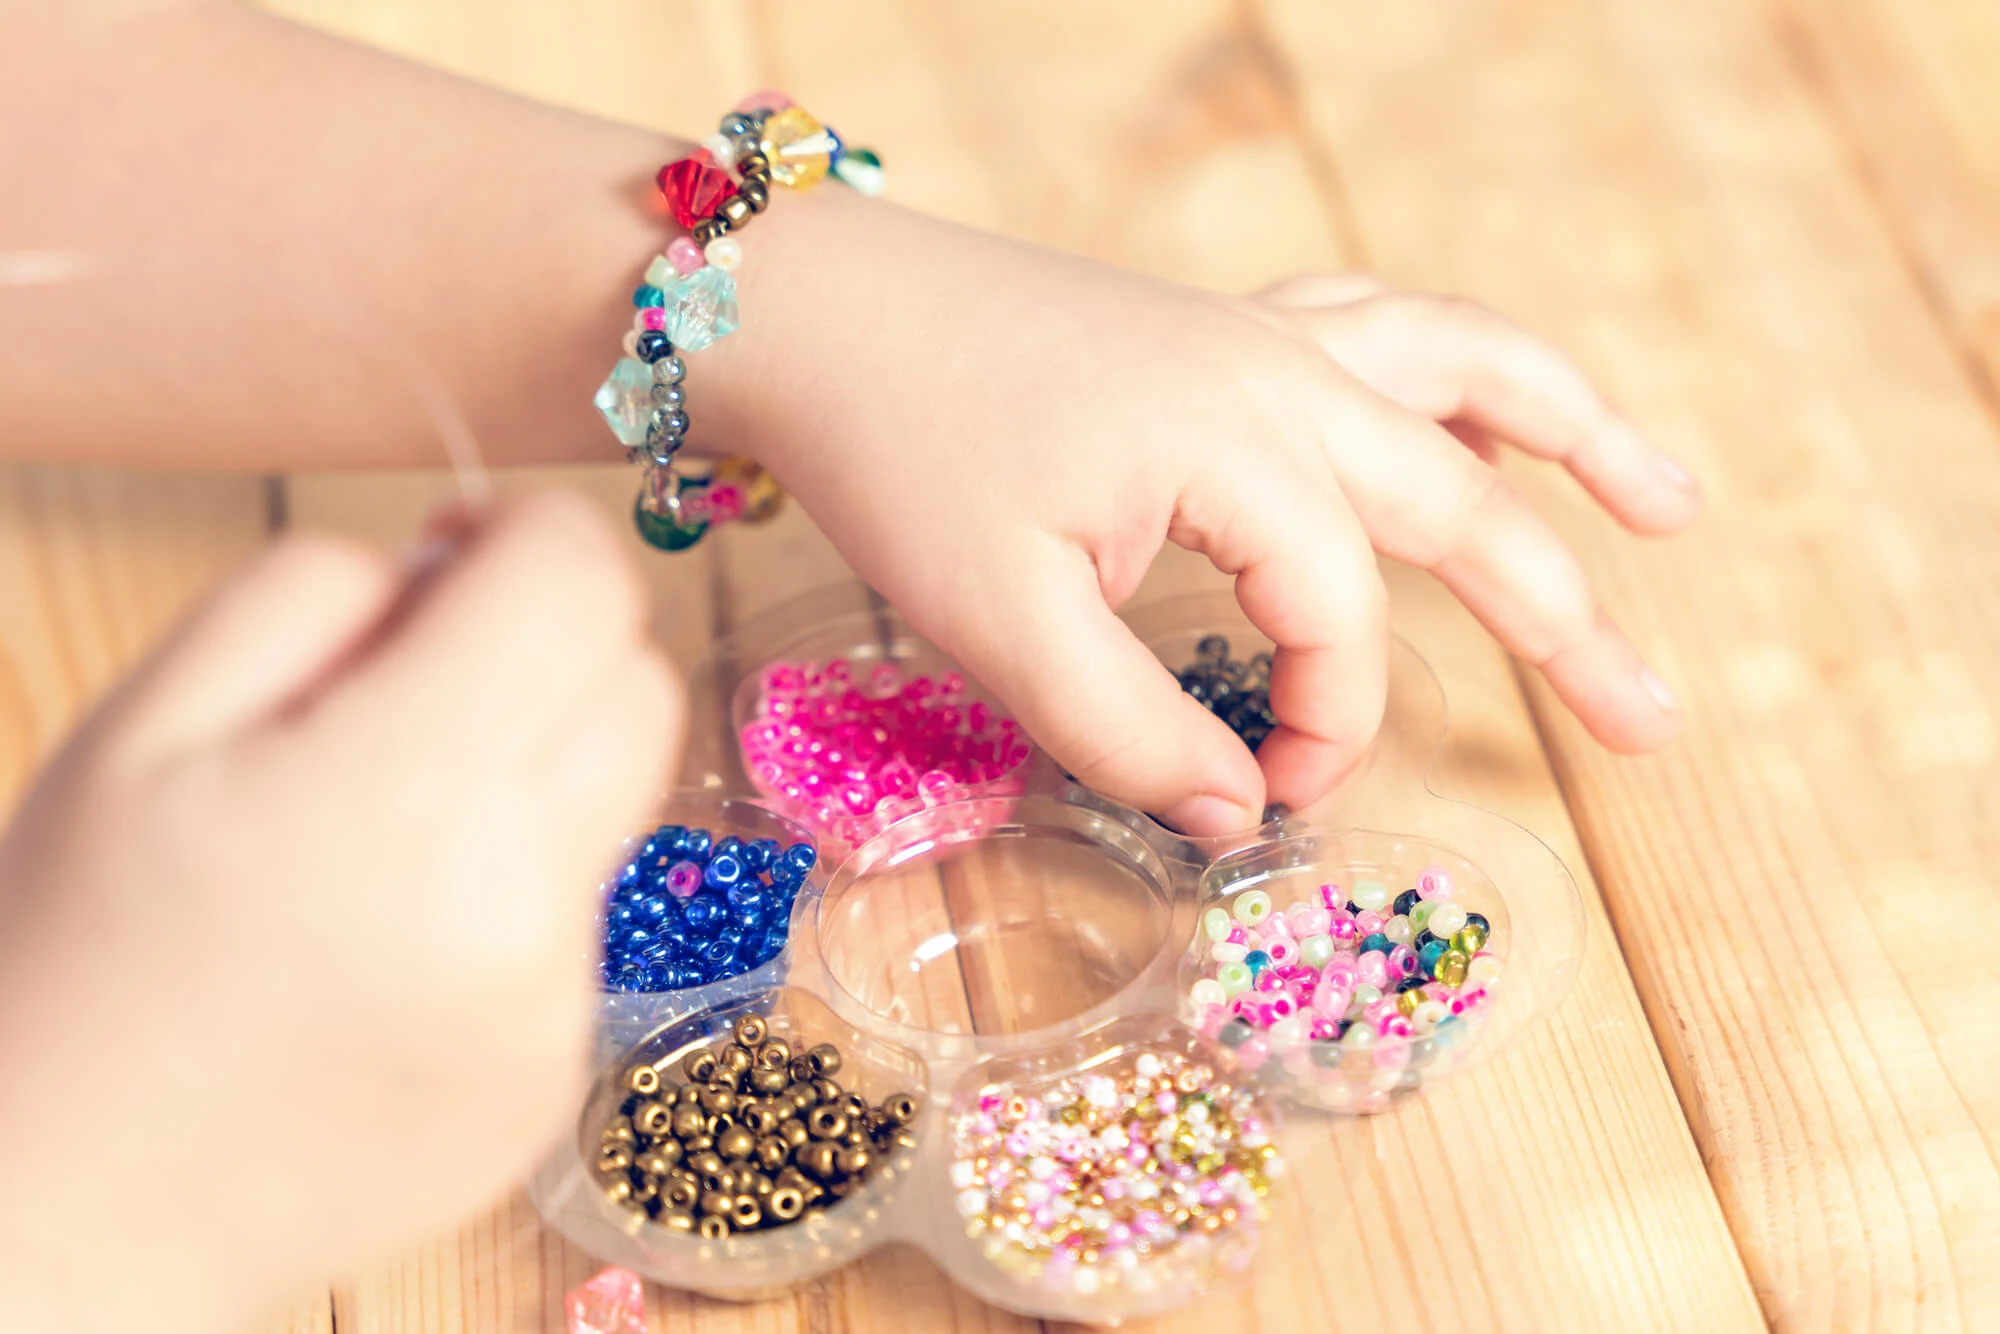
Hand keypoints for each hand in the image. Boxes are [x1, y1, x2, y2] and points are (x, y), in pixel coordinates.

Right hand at [0, 494, 676, 1332]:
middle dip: (557, 645)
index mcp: (403, 792)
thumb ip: (317, 596)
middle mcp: (515, 904)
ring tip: (388, 830)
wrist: (68, 1214)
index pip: (583, 585)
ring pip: (622, 802)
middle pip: (642, 684)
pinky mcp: (558, 1076)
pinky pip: (580, 923)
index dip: (532, 534)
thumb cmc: (75, 955)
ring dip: (539, 771)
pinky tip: (394, 942)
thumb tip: (460, 560)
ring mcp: (551, 1005)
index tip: (463, 555)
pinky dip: (516, 895)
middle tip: (427, 683)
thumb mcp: (145, 725)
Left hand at [710, 192, 1698, 834]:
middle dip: (1568, 621)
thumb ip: (1134, 733)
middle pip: (1464, 504)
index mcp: (1241, 447)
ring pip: (1461, 371)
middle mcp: (1285, 376)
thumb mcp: (1001, 623)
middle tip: (1654, 721)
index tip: (1269, 802)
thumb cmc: (903, 454)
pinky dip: (1461, 373)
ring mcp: (1264, 338)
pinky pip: (1383, 333)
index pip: (1340, 624)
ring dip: (1573, 433)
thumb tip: (1239, 818)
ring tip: (1670, 501)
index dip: (1325, 732)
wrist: (827, 311)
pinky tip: (1486, 414)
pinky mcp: (1228, 332)